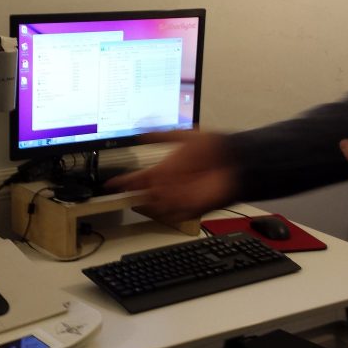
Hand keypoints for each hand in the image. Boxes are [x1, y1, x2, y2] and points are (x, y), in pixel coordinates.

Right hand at [105, 130, 236, 223]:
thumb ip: (161, 135)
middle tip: (139, 189)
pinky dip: (172, 210)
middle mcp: (169, 185)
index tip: (110, 183)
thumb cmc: (214, 148)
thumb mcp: (185, 135)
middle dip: (140, 193)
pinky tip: (174, 200)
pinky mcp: (192, 208)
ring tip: (160, 192)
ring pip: (158, 205)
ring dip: (156, 201)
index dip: (124, 181)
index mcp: (164, 170)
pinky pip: (176, 214)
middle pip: (145, 194)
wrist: (237, 161)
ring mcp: (180, 198)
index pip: (138, 179)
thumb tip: (139, 133)